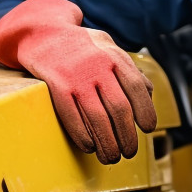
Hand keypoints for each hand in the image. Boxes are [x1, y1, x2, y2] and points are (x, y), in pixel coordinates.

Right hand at [0, 0, 157, 162]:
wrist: (42, 34)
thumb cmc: (81, 46)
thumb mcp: (109, 47)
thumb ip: (129, 69)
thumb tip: (149, 94)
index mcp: (115, 57)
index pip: (137, 88)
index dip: (145, 112)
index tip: (148, 129)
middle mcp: (98, 66)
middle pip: (119, 108)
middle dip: (127, 136)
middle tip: (130, 151)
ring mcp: (76, 77)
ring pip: (98, 118)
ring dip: (107, 143)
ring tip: (112, 157)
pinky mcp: (57, 87)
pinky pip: (73, 118)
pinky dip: (83, 137)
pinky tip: (89, 147)